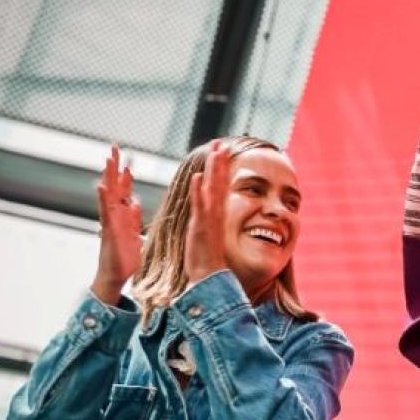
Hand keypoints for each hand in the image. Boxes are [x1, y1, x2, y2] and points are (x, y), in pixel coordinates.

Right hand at [91, 144, 141, 304]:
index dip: (126, 176)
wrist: (116, 277)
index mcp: (123, 216)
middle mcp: (115, 215)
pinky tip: (101, 185)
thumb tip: (134, 203)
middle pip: (114, 186)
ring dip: (108, 176)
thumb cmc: (125, 258)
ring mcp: (110, 221)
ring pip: (108, 194)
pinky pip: (105, 211)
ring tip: (108, 159)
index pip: (124, 191)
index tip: (128, 160)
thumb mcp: (135, 234)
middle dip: (115, 167)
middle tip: (115, 147)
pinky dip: (103, 198)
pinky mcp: (109, 230)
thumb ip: (134, 219)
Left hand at [182, 141, 231, 283]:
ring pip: (212, 190)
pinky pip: (200, 207)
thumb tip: (207, 208)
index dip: (219, 168)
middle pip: (218, 182)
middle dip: (219, 162)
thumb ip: (207, 220)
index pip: (218, 185)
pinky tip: (198, 178)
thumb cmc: (206, 258)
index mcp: (214, 214)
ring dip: (214, 170)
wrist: (208, 277)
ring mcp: (208, 220)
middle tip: (221, 142)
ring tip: (215, 151)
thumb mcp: (206, 234)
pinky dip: (199, 192)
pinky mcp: (201, 228)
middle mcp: (214, 213)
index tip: (220, 150)